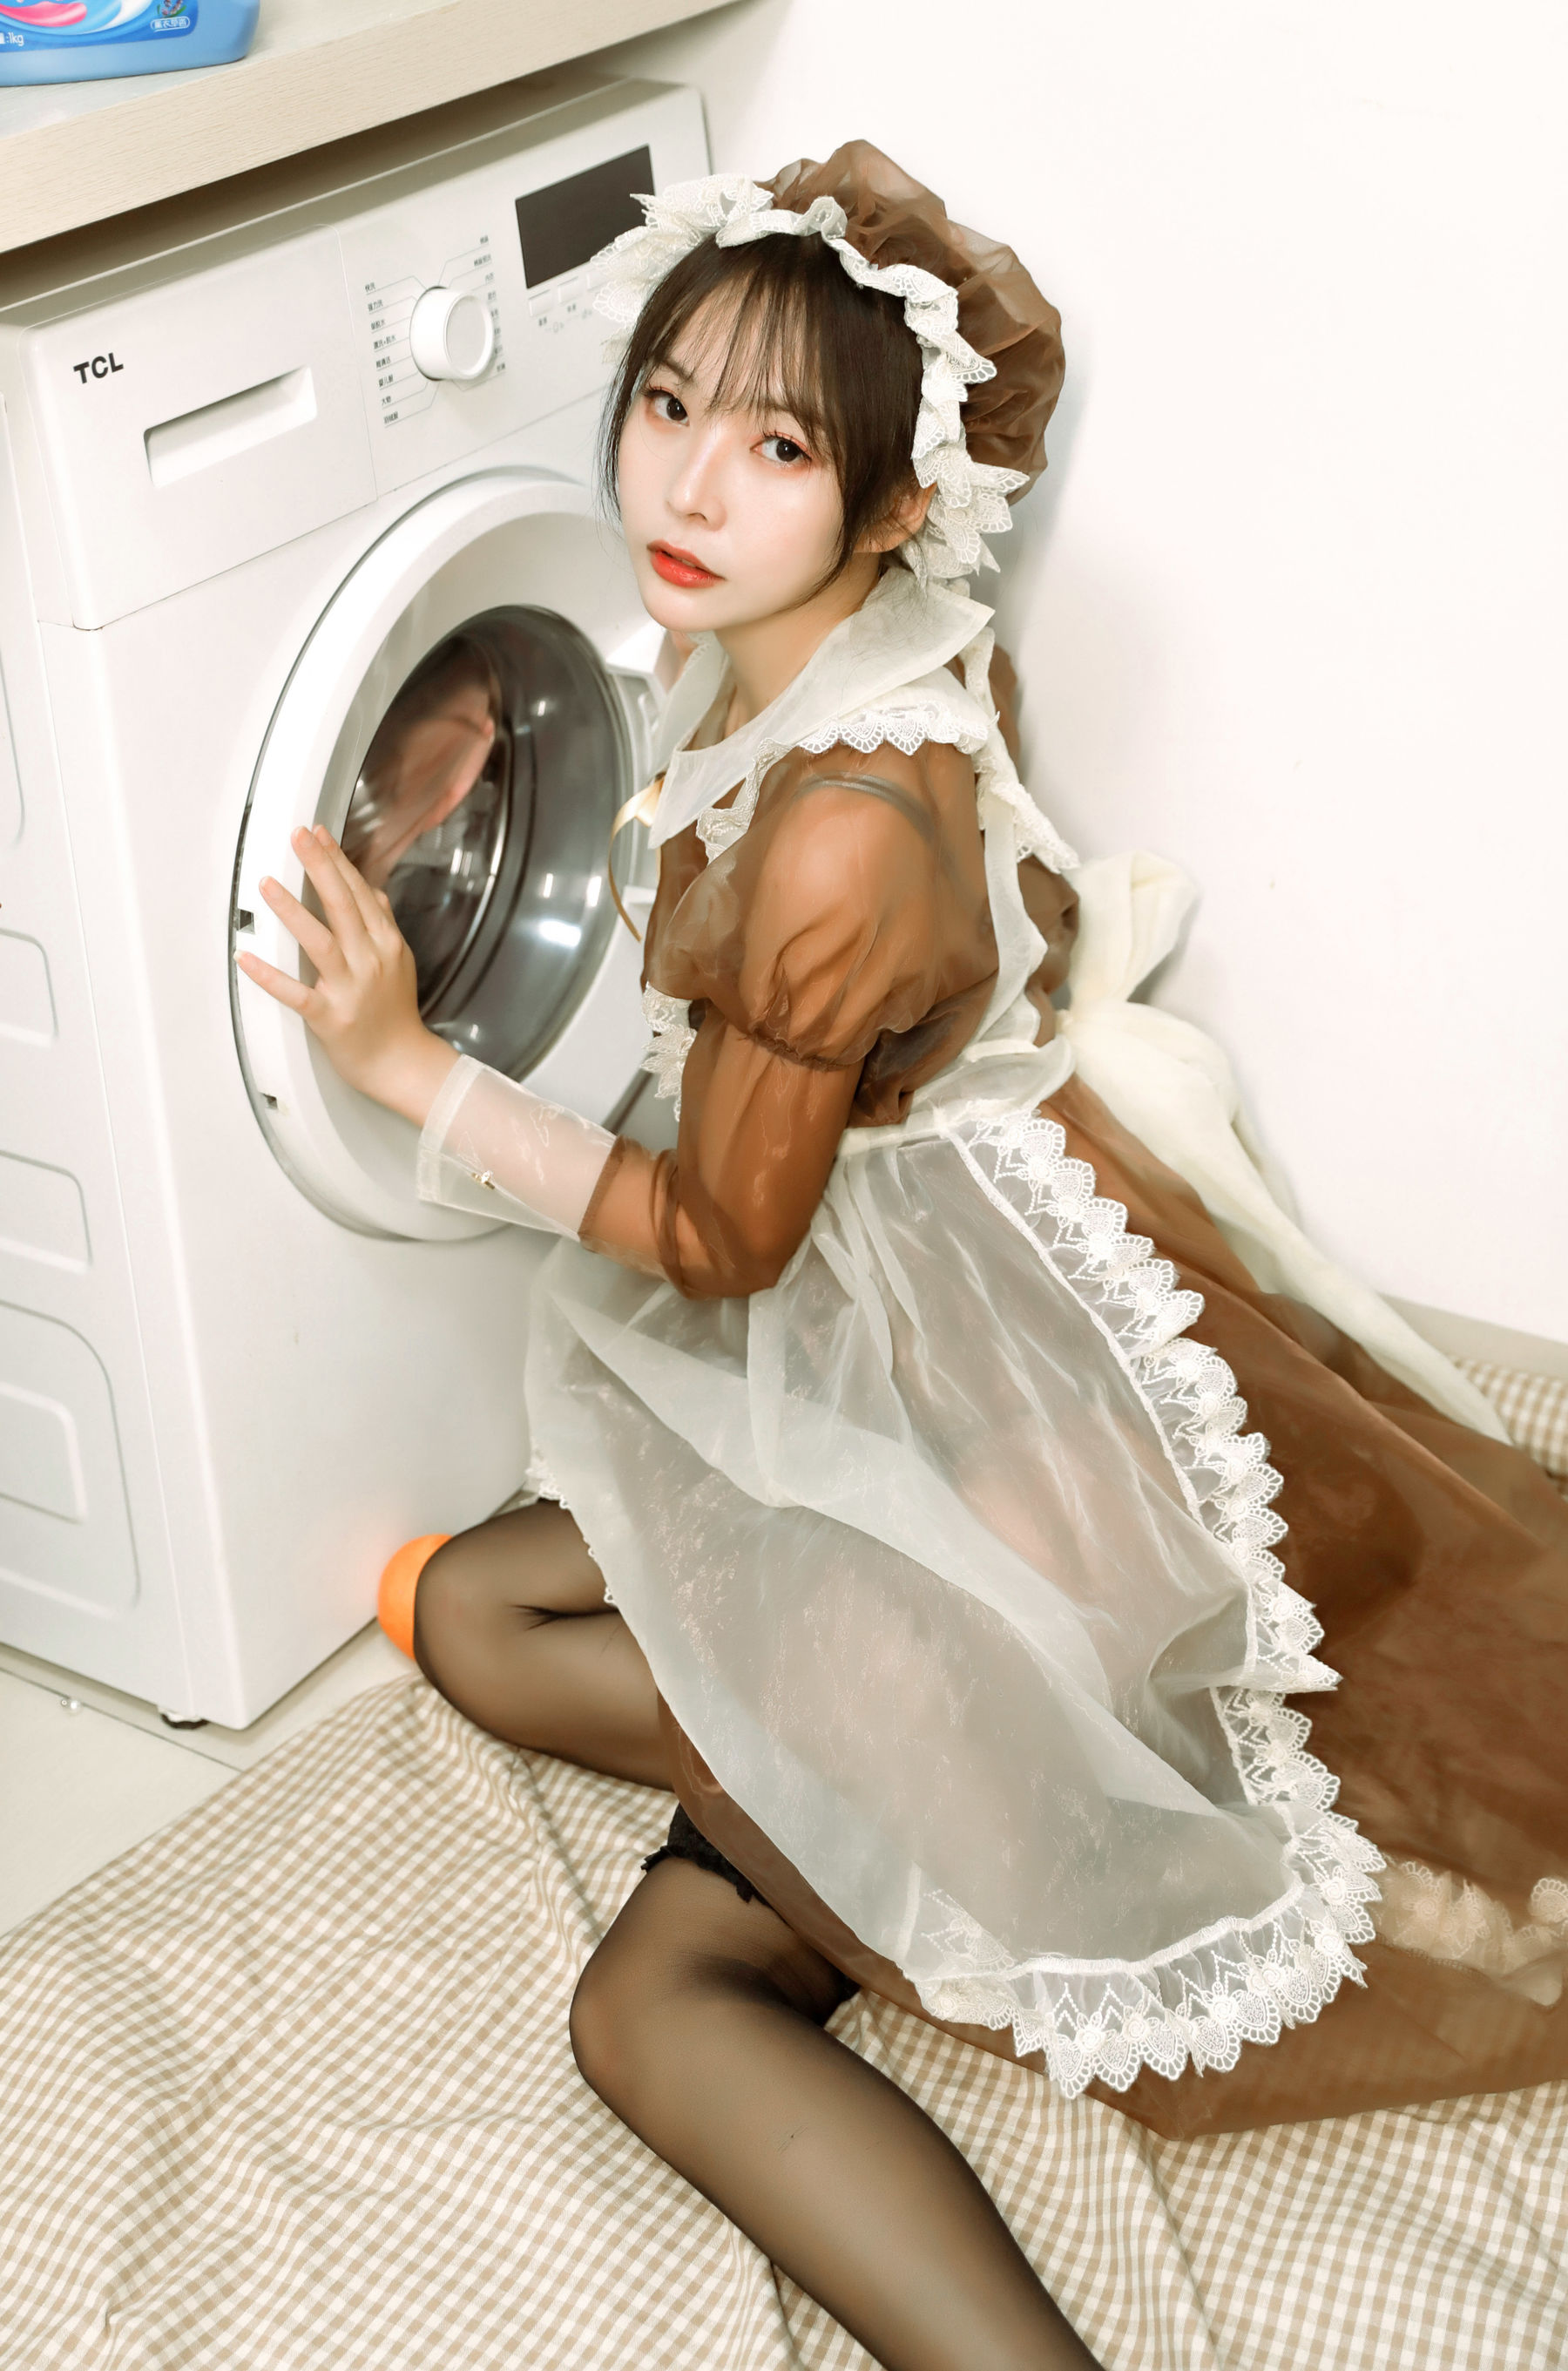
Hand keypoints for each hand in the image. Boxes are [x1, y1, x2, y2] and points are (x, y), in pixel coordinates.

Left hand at [236, 825, 457, 1125]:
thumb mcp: (399, 960)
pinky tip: (247, 959)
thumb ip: (382, 922)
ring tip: (269, 885)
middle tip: (297, 837)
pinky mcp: (330, 1018)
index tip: (317, 833)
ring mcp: (351, 989)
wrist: (403, 1063)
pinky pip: (296, 994)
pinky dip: (270, 977)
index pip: (358, 892)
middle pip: (343, 906)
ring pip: (320, 942)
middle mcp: (370, 960)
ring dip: (293, 911)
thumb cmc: (396, 1014)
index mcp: (386, 943)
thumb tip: (370, 890)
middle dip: (319, 867)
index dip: (336, 860)